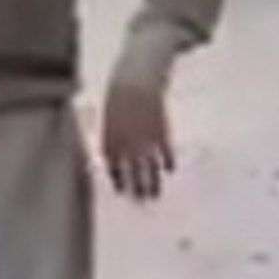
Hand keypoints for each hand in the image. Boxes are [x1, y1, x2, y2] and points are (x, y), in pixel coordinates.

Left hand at [101, 82, 174, 200]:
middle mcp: (128, 142)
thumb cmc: (119, 94)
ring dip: (152, 182)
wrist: (137, 78)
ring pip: (150, 166)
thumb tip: (113, 156)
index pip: (113, 165)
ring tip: (154, 196)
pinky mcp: (161, 131)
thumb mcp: (109, 115)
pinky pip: (165, 151)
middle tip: (139, 201)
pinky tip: (169, 170)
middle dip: (136, 187)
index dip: (117, 178)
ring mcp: (145, 139)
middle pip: (132, 171)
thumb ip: (111, 136)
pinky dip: (167, 161)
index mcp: (112, 138)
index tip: (120, 190)